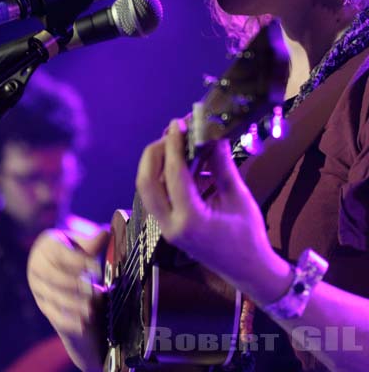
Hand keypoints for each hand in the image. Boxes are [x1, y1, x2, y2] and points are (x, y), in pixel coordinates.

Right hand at [27, 227, 109, 370]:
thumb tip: (106, 233)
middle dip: (74, 285)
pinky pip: (53, 314)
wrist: (60, 263)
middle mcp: (37, 266)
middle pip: (53, 277)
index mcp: (47, 245)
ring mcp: (38, 287)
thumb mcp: (81, 241)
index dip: (78, 261)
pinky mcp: (43, 304)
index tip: (96, 268)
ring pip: (53, 297)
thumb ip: (92, 241)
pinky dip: (68, 321)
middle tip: (94, 290)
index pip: (60, 254)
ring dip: (73, 305)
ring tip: (91, 310)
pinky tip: (83, 325)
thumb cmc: (74, 248)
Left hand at [136, 119, 291, 306]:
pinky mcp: (167, 226)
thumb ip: (222, 166)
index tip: (177, 124)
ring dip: (156, 162)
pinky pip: (156, 195)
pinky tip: (181, 162)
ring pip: (146, 189)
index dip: (174, 145)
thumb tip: (214, 136)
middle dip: (155, 152)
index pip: (174, 175)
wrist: (248, 271)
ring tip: (175, 142)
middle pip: (146, 182)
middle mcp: (170, 225)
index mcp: (191, 220)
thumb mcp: (238, 197)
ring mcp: (165, 228)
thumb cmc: (248, 236)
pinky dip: (162, 175)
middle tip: (172, 132)